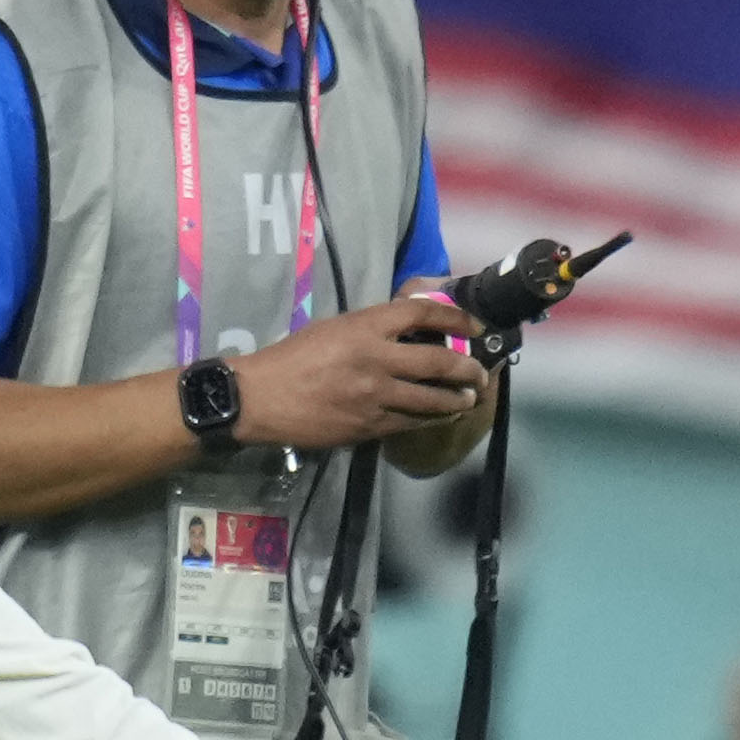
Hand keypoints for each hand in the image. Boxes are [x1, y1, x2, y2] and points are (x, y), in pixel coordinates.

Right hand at [235, 297, 484, 450]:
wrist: (259, 398)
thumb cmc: (291, 358)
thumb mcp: (332, 329)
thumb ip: (370, 330)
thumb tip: (407, 334)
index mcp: (364, 326)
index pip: (422, 313)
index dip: (456, 317)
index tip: (474, 326)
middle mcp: (376, 359)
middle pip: (439, 362)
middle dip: (468, 368)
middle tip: (480, 372)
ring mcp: (374, 396)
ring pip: (432, 399)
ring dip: (457, 399)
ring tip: (468, 398)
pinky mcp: (368, 426)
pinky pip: (411, 423)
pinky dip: (431, 419)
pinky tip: (440, 417)